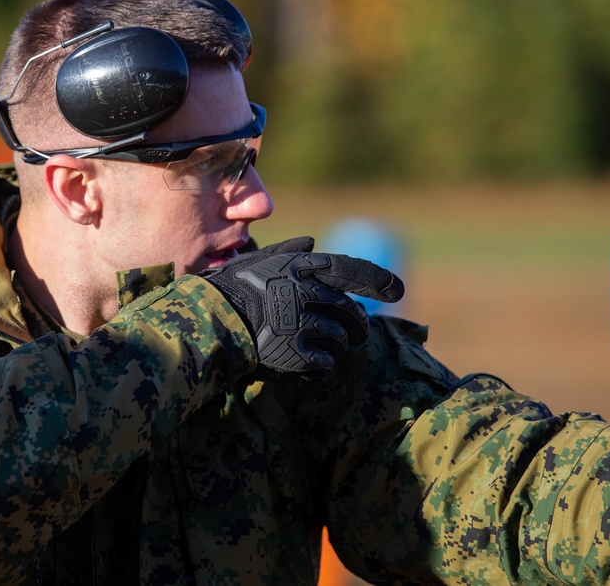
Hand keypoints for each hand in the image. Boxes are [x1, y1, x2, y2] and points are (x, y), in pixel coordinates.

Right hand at [200, 237, 402, 373]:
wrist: (211, 317)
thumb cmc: (233, 285)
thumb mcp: (260, 259)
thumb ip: (288, 251)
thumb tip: (311, 242)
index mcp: (304, 268)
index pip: (352, 271)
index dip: (379, 281)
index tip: (397, 292)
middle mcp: (309, 292)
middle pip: (351, 312)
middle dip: (359, 326)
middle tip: (357, 334)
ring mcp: (304, 322)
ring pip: (341, 340)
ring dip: (336, 347)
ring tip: (321, 349)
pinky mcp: (297, 351)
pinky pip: (325, 364)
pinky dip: (322, 367)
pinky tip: (310, 367)